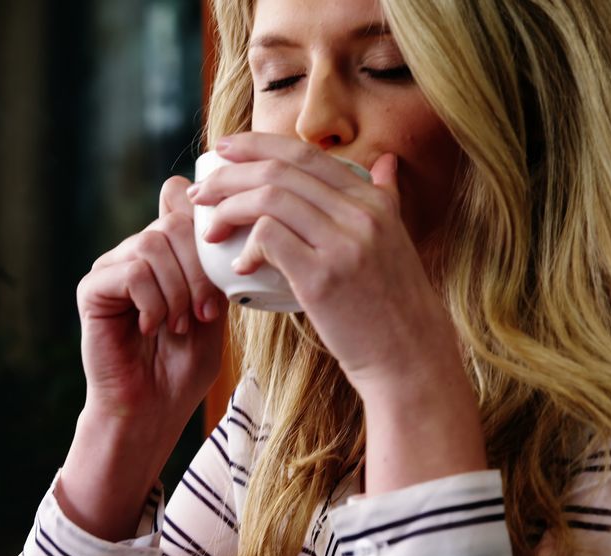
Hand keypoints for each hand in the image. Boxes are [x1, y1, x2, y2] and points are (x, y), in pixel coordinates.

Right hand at [76, 175, 227, 431]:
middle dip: (198, 270)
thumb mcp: (213, 307)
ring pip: (152, 244)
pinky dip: (153, 302)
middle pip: (172, 223)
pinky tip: (151, 328)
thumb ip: (208, 261)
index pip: (181, 207)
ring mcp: (111, 269)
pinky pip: (131, 272)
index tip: (220, 279)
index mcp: (165, 254)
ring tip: (179, 326)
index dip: (205, 232)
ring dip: (177, 290)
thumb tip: (193, 198)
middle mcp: (134, 254)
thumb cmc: (183, 367)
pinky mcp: (92, 289)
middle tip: (204, 314)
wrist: (152, 411)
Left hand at [189, 133, 461, 391]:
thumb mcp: (397, 239)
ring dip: (228, 210)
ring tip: (210, 230)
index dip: (256, 145)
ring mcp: (343, 244)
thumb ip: (387, 197)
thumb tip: (386, 163)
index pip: (303, 153)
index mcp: (371, 200)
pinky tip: (239, 265)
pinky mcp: (323, 278)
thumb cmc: (393, 302)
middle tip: (200, 192)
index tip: (223, 150)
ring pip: (269, 200)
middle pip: (278, 172)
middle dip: (228, 176)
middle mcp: (360, 214)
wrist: (409, 354)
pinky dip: (246, 247)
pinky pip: (269, 240)